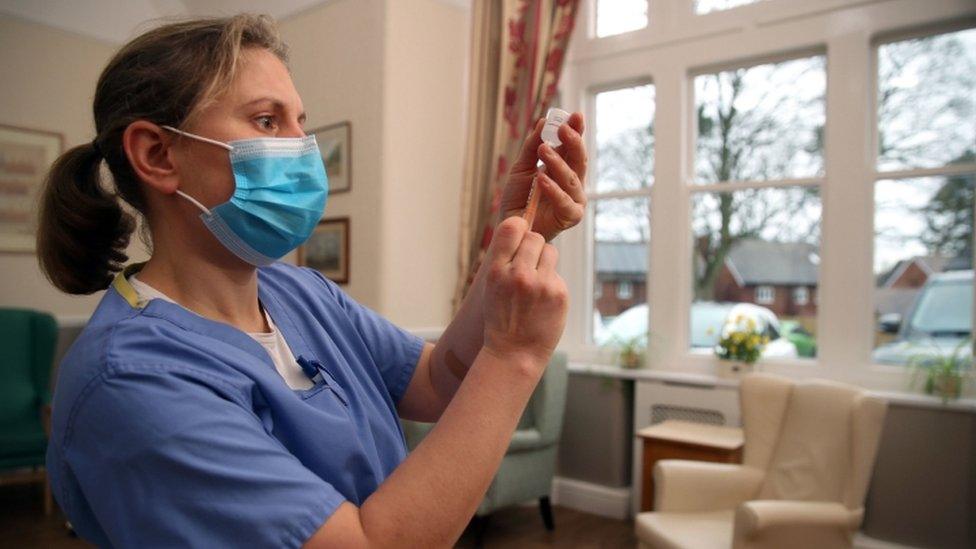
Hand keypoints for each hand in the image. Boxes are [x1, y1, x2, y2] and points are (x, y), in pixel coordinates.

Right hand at [482, 217, 567, 371]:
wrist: (514, 353)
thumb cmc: (501, 318)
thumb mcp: (491, 287)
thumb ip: (503, 259)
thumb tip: (521, 227)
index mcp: (496, 271)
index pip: (512, 227)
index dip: (519, 228)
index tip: (519, 236)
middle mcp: (518, 274)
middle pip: (534, 237)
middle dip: (532, 248)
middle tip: (527, 266)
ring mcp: (541, 284)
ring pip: (550, 251)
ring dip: (544, 262)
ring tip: (535, 284)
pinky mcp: (558, 293)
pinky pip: (557, 274)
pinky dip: (551, 283)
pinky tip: (543, 301)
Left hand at [498, 112, 587, 241]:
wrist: (511, 224)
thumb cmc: (519, 198)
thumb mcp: (522, 167)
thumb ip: (532, 147)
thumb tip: (543, 122)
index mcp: (564, 168)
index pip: (573, 147)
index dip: (576, 130)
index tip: (574, 115)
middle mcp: (573, 183)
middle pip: (579, 160)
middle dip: (573, 142)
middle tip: (563, 128)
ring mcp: (574, 199)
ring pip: (572, 178)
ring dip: (558, 163)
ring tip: (544, 151)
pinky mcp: (570, 216)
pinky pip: (565, 201)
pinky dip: (554, 189)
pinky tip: (542, 178)